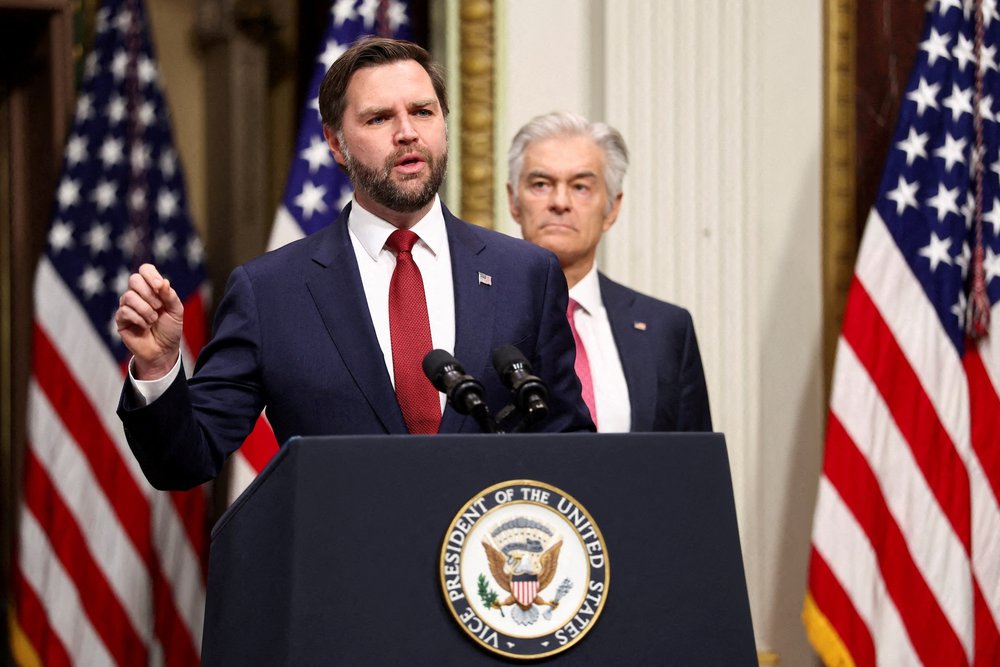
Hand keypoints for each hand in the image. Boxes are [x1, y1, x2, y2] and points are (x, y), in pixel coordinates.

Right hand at [115, 263, 183, 378]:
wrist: (164, 350)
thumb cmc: (170, 329)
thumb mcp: (176, 311)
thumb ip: (170, 295)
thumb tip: (163, 281)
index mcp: (152, 289)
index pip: (145, 270)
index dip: (151, 275)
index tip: (160, 287)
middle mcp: (137, 294)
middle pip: (134, 279)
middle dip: (148, 293)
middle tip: (159, 307)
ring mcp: (127, 306)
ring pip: (128, 296)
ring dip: (145, 309)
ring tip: (153, 320)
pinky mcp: (121, 319)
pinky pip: (124, 311)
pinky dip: (138, 319)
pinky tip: (145, 326)